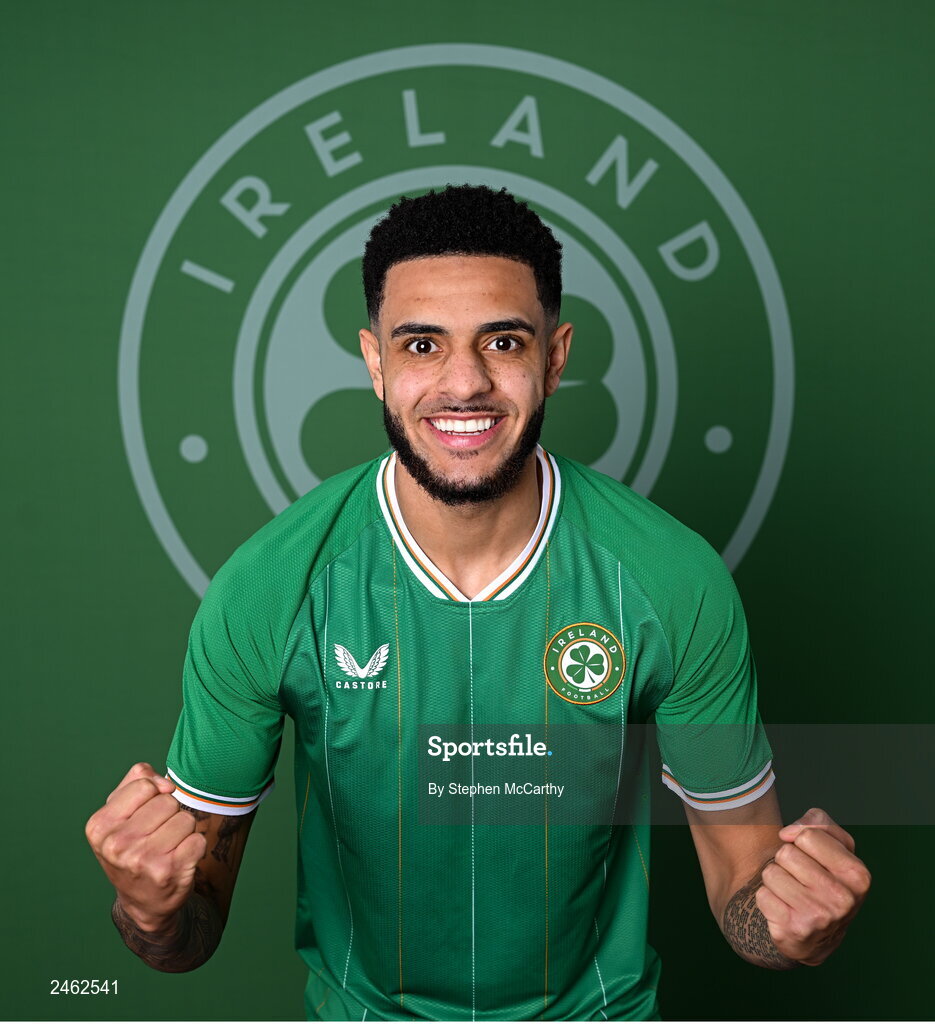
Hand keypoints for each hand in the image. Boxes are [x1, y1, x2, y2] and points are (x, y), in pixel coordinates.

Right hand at [85, 763, 206, 931]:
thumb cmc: (133, 847)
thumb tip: (165, 784)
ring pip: (186, 819)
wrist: (143, 901)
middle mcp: (117, 845)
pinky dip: (194, 846)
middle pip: (168, 801)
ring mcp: (143, 860)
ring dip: (183, 830)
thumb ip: (138, 780)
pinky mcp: (169, 872)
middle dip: (169, 813)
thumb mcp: (120, 813)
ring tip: (168, 847)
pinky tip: (179, 859)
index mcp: (99, 826)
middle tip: (157, 835)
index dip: (154, 794)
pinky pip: (199, 839)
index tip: (146, 813)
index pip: (145, 785)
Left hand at [756, 807, 870, 964]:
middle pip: (786, 853)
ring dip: (776, 879)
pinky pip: (762, 895)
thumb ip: (818, 823)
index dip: (801, 841)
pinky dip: (768, 898)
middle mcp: (842, 898)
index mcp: (857, 874)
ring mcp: (819, 916)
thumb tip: (788, 832)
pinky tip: (784, 908)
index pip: (807, 836)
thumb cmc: (825, 879)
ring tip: (792, 892)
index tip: (809, 856)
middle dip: (786, 861)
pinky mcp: (793, 929)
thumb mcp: (834, 846)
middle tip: (800, 878)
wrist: (819, 937)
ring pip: (771, 872)